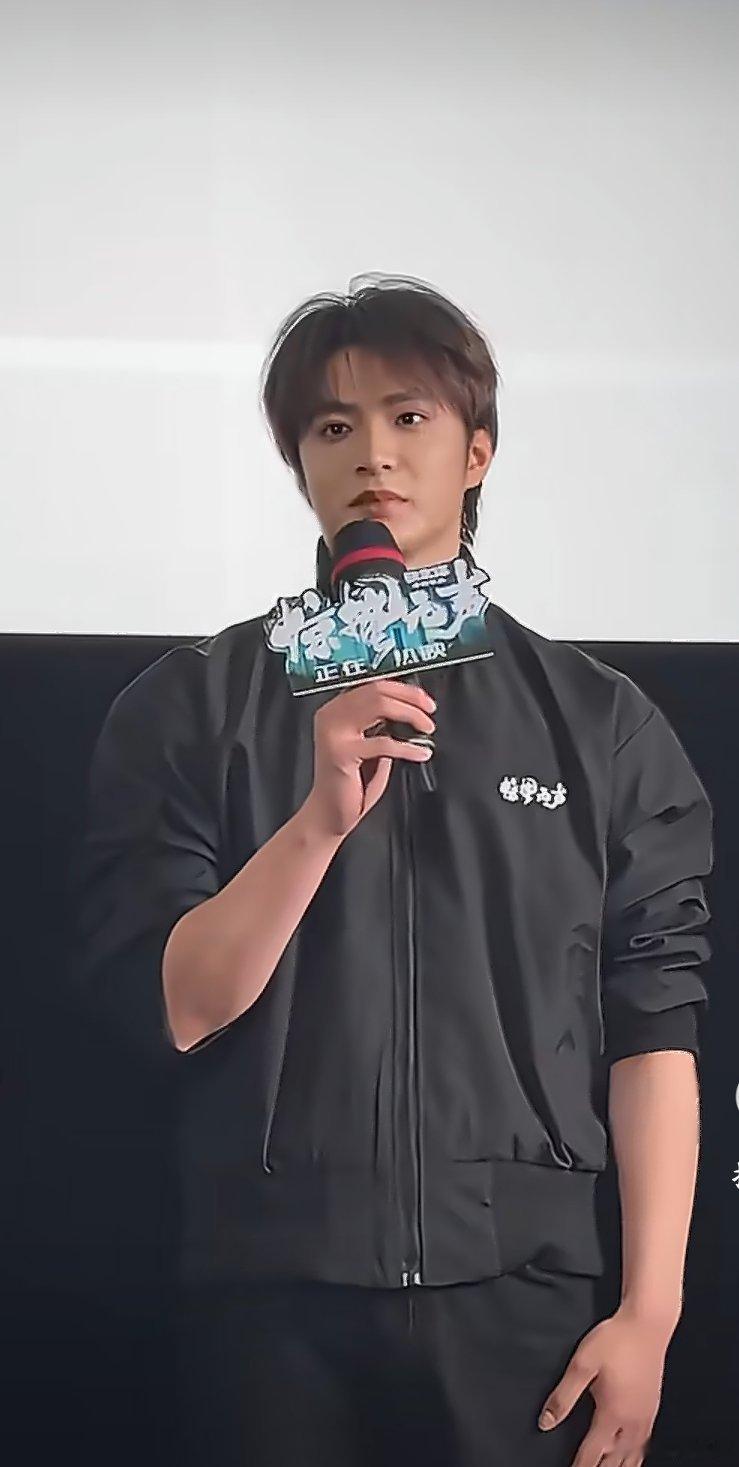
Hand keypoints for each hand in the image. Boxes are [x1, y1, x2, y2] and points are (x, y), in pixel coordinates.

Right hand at [302, 677, 435, 840]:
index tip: (424, 698)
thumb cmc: (351, 782)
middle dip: (410, 698)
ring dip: (410, 715)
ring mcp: (333, 732)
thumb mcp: (368, 743)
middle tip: (430, 710)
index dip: (403, 688)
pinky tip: (421, 753)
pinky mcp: (340, 753)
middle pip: (376, 690)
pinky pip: (383, 743)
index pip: (372, 684)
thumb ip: (381, 722)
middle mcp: (330, 715)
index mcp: (335, 709)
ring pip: (379, 706)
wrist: (329, 813)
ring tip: (427, 728)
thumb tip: (410, 707)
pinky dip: (408, 747)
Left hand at [537, 1303, 676, 1465]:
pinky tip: (633, 1453)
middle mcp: (632, 1421)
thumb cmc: (617, 1340)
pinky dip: (636, 1456)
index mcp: (613, 1414)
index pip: (592, 1453)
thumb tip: (546, 1421)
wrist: (648, 1324)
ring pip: (633, 1455)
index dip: (580, 1466)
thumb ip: (563, 1396)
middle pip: (615, 1461)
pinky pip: (645, 1443)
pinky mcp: (653, 1407)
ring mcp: (646, 1415)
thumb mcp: (582, 1364)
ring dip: (620, 1466)